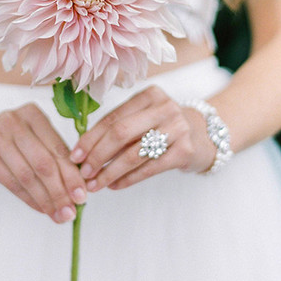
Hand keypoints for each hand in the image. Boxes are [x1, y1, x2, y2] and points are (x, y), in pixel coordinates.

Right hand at [0, 103, 87, 222]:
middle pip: (43, 162)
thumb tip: (79, 188)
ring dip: (46, 199)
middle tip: (72, 210)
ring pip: (27, 175)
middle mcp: (14, 120)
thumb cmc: (13, 141)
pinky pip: (11, 182)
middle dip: (60, 190)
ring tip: (60, 215)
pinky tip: (42, 209)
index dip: (71, 174)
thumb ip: (55, 156)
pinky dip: (29, 199)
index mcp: (33, 113)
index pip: (57, 147)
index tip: (82, 195)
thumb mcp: (33, 138)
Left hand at [69, 86, 216, 190]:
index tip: (75, 156)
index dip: (90, 138)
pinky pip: (149, 168)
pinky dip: (128, 179)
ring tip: (96, 184)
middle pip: (121, 133)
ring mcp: (177, 128)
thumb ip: (120, 126)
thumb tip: (83, 150)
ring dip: (110, 171)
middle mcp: (164, 107)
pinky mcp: (184, 151)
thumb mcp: (146, 116)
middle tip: (83, 173)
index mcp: (149, 94)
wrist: (206, 135)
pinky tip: (115, 185)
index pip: (112, 117)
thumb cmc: (165, 126)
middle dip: (98, 155)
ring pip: (134, 153)